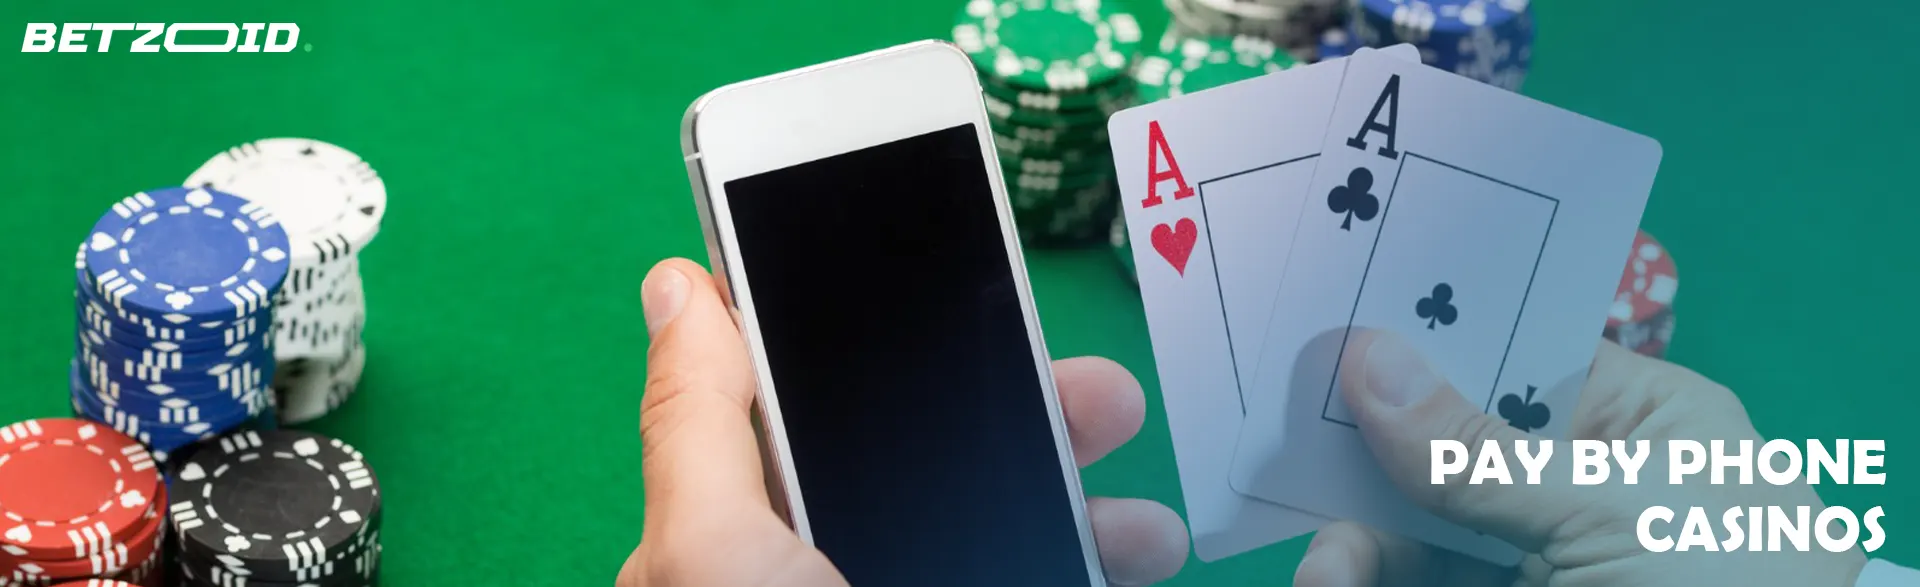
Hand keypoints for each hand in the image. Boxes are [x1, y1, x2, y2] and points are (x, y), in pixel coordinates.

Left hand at [617, 259, 1190, 586]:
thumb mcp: (712, 554)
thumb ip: (696, 424)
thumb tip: (674, 282)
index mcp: (752, 543)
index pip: (823, 414)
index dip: (890, 350)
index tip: (975, 303)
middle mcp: (831, 572)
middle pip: (932, 467)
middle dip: (1027, 425)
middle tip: (1103, 398)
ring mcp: (916, 583)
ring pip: (1006, 533)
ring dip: (1088, 510)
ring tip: (1150, 523)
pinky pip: (1040, 575)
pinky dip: (1096, 562)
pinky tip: (1144, 557)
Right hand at [1293, 329, 1868, 586]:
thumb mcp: (1613, 513)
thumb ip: (1480, 450)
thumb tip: (1367, 356)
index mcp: (1648, 424)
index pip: (1520, 351)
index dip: (1434, 332)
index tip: (1336, 311)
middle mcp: (1582, 483)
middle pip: (1447, 435)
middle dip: (1367, 443)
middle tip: (1285, 436)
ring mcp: (1534, 558)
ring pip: (1411, 521)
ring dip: (1354, 537)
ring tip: (1324, 572)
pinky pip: (1411, 578)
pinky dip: (1364, 576)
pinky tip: (1330, 580)